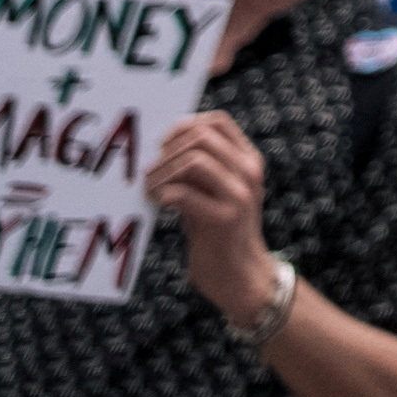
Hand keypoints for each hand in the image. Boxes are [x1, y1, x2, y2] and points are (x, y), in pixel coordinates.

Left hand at [146, 110, 274, 316]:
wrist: (238, 274)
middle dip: (166, 152)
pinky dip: (163, 194)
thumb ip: (199, 169)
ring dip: (161, 173)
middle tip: (147, 173)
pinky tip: (157, 204)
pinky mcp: (224, 218)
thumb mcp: (214, 191)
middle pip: (201, 137)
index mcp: (248, 160)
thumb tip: (160, 148)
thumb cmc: (215, 230)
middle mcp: (249, 172)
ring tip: (148, 189)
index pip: (217, 122)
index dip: (183, 126)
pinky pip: (184, 193)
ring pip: (193, 160)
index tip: (161, 147)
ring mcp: (239, 194)